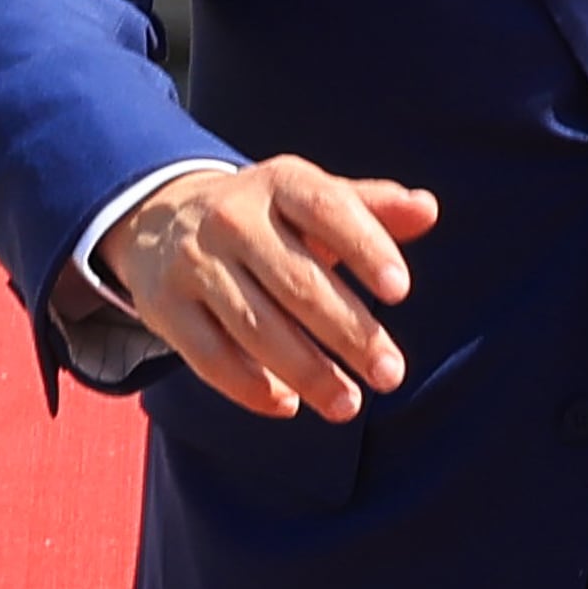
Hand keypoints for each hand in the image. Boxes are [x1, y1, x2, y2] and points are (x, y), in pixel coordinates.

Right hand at [100, 157, 440, 419]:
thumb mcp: (312, 197)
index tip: (401, 291)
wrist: (160, 216)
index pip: (327, 209)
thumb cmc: (266, 215)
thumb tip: (427, 210)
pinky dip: (249, 387)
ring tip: (348, 405)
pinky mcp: (164, 307)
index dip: (365, 247)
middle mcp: (233, 219)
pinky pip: (210, 357)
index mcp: (279, 183)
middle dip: (349, 333)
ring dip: (307, 372)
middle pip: (297, 283)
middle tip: (390, 373)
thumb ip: (372, 207)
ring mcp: (195, 264)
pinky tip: (288, 405)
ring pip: (256, 327)